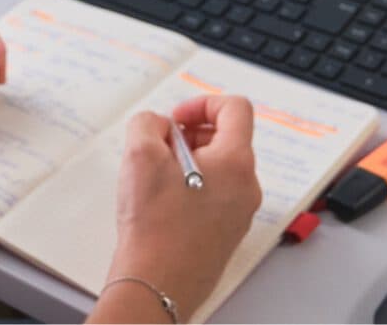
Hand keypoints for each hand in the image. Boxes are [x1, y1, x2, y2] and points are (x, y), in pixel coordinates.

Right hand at [90, 94, 261, 323]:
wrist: (156, 283)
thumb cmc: (155, 225)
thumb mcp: (140, 152)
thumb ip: (149, 122)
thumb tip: (159, 125)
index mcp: (235, 163)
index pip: (235, 108)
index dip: (203, 103)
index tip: (178, 118)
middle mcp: (246, 188)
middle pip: (226, 138)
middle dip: (191, 132)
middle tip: (161, 146)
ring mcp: (239, 213)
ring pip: (218, 167)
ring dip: (188, 160)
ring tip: (157, 175)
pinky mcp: (226, 233)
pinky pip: (214, 194)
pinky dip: (191, 186)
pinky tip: (162, 200)